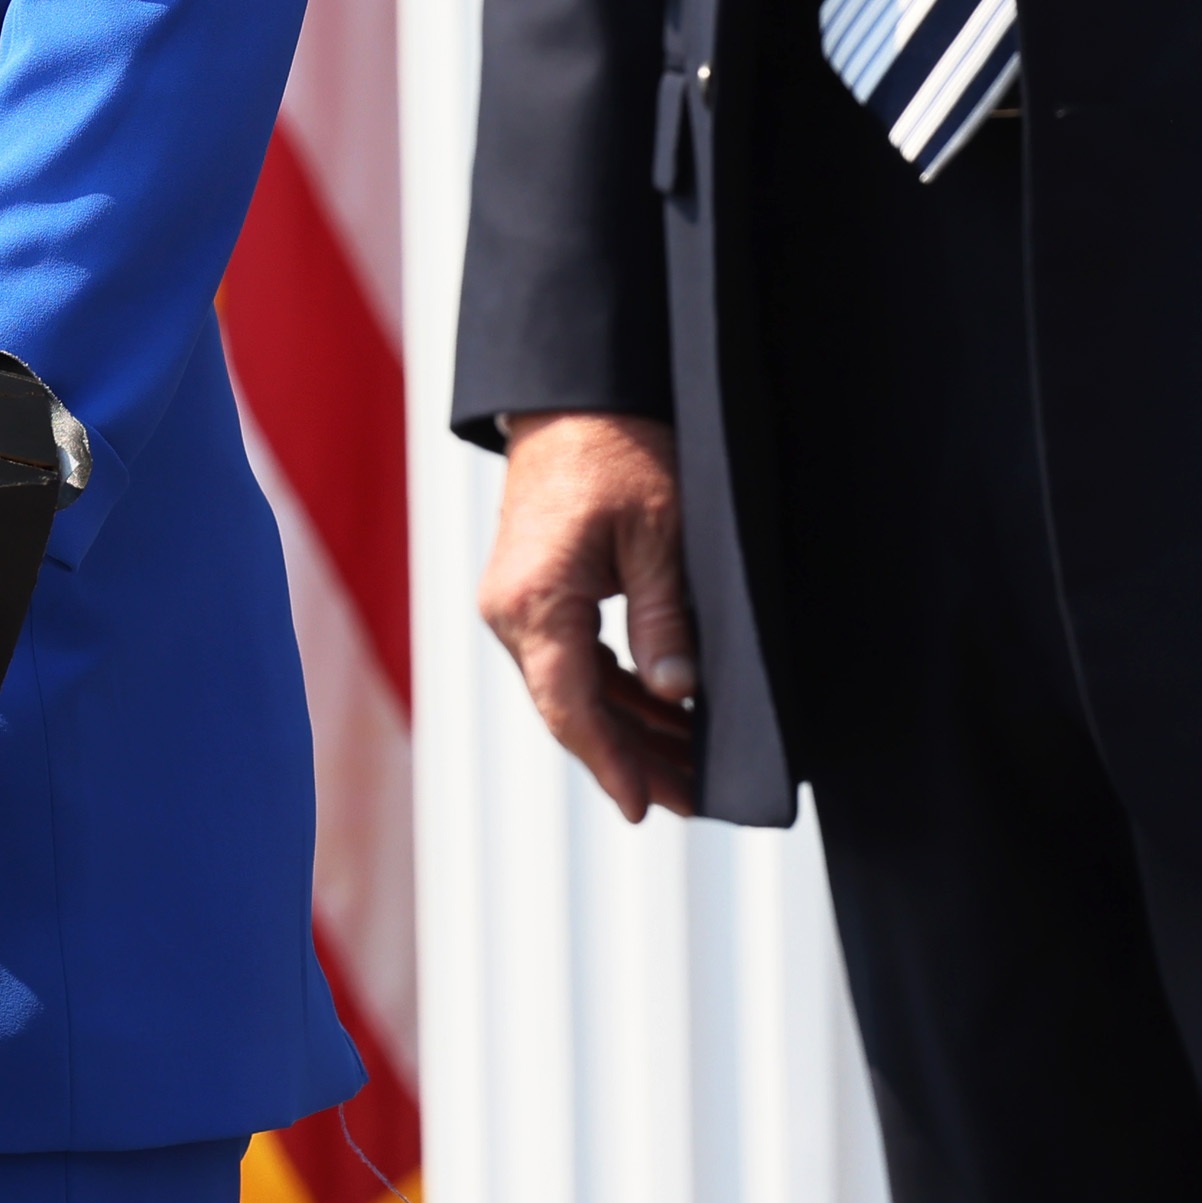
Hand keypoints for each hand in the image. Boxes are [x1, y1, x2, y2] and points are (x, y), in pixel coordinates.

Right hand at [477, 410, 699, 821]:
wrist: (574, 392)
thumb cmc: (619, 447)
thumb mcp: (661, 534)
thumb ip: (664, 620)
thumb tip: (675, 697)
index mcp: (535, 599)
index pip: (570, 707)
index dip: (611, 765)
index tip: (645, 810)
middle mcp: (510, 609)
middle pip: (569, 708)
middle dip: (630, 759)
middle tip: (691, 800)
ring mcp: (515, 600)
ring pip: (570, 688)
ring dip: (626, 728)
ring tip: (686, 768)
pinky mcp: (530, 589)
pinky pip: (569, 657)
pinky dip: (613, 690)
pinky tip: (660, 713)